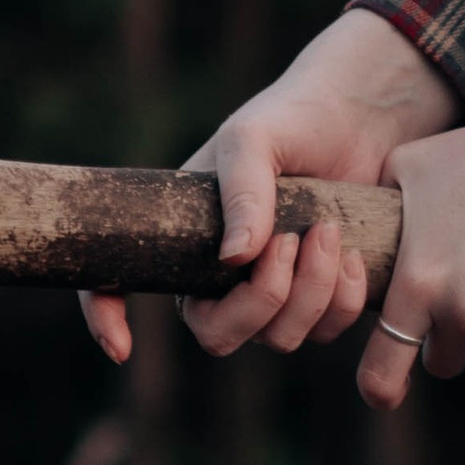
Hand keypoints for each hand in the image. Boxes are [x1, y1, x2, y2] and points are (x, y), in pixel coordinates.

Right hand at [81, 9, 457, 365]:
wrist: (358, 117)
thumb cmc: (290, 120)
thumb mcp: (253, 139)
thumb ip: (241, 191)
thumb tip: (234, 258)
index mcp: (181, 241)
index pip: (118, 288)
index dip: (106, 321)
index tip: (122, 347)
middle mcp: (218, 280)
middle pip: (218, 336)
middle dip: (260, 300)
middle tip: (289, 241)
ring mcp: (270, 297)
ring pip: (277, 338)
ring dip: (311, 291)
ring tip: (328, 231)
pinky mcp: (319, 301)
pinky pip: (325, 331)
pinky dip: (344, 297)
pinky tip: (352, 253)